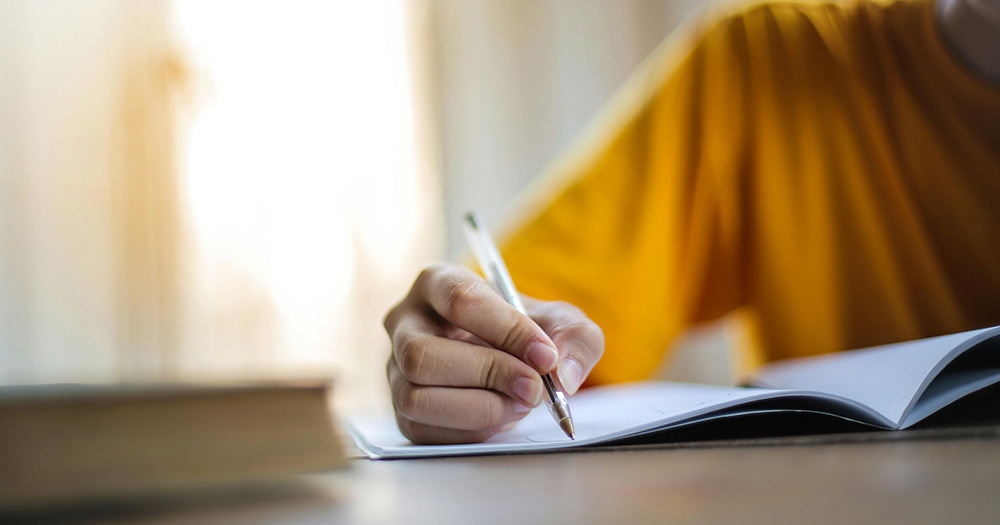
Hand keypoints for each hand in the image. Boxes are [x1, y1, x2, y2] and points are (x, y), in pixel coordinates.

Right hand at [383, 262, 603, 444]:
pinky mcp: (401, 409)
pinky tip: (500, 417)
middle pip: (423, 354)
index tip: (545, 355)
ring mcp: (395, 368)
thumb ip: (575, 337)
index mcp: (438, 282)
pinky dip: (470, 430)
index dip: (505, 330)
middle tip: (533, 388)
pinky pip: (422, 429)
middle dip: (487, 376)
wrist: (510, 360)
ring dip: (478, 409)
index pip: (460, 299)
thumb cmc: (526, 332)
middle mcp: (405, 322)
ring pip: (416, 397)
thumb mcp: (561, 322)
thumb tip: (563, 374)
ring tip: (519, 404)